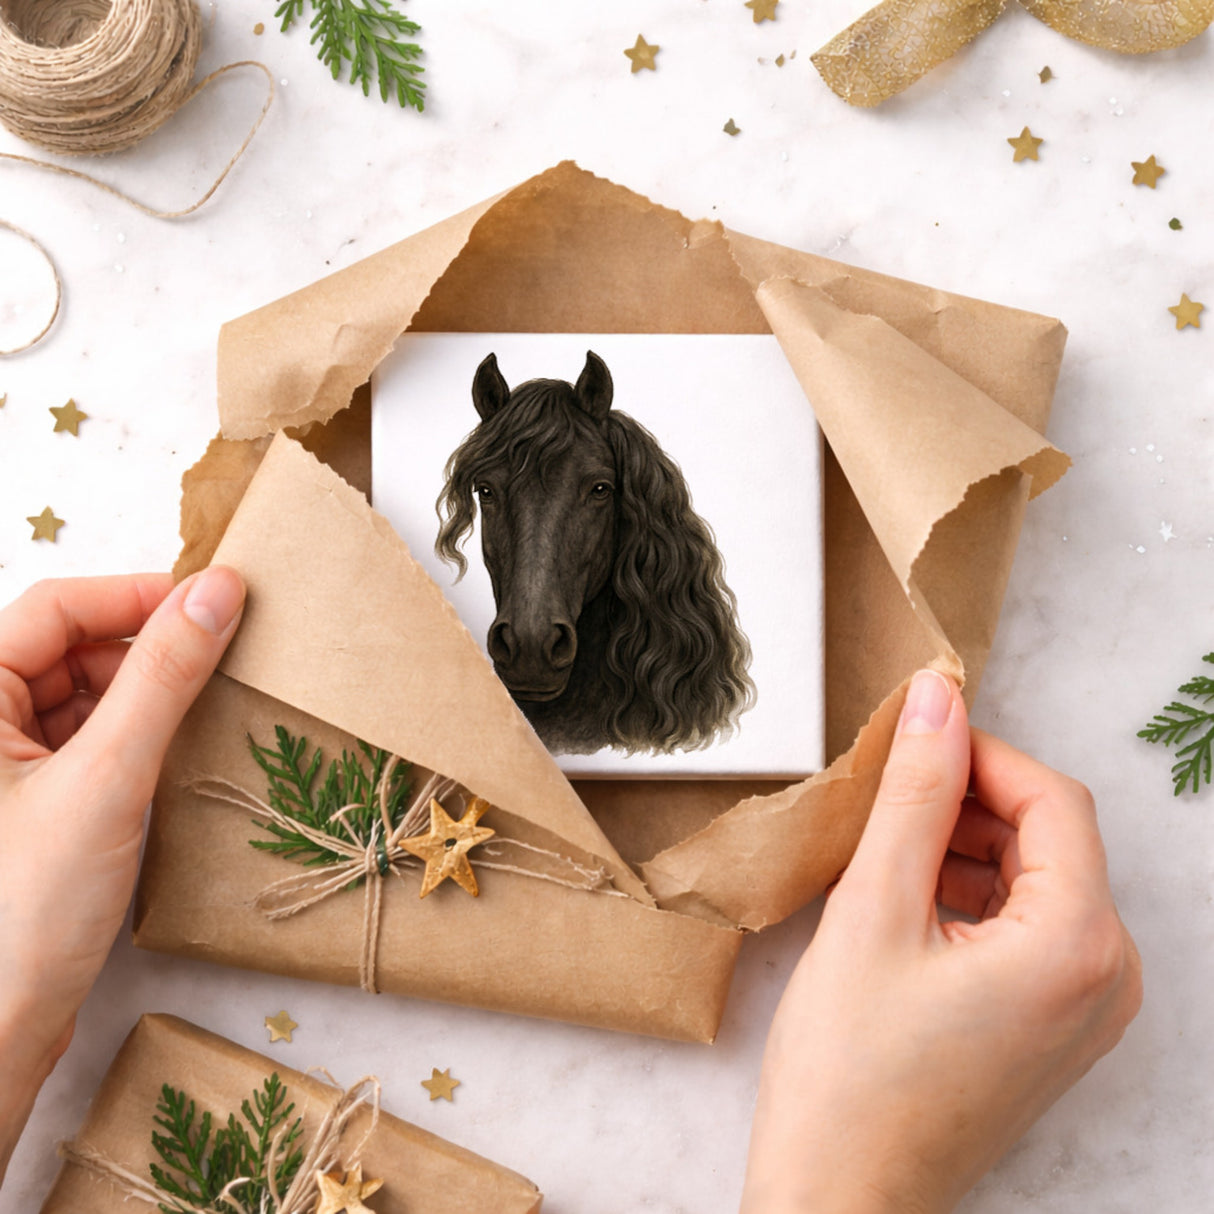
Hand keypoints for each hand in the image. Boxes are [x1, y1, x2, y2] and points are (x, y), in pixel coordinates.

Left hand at [0, 569, 244, 1181]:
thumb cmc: (22, 911)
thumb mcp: (107, 777)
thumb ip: (164, 676)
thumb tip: (217, 592)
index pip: (55, 608)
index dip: (135, 595)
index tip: (216, 600)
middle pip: (70, 647)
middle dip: (147, 645)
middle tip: (225, 651)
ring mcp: (6, 767)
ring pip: (85, 694)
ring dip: (148, 691)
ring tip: (211, 702)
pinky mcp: (34, 804)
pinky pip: (92, 740)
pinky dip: (138, 735)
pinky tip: (180, 749)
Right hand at [741, 669, 1142, 1213]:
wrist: (840, 1197)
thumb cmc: (849, 1074)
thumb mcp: (873, 910)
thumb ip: (913, 794)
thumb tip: (937, 700)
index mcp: (1078, 946)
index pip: (1052, 799)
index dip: (979, 755)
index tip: (910, 740)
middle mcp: (1107, 979)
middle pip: (1049, 838)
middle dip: (967, 804)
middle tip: (882, 802)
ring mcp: (1086, 1010)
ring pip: (1034, 880)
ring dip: (963, 849)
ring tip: (881, 858)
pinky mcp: (1054, 1027)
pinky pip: (1028, 929)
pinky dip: (969, 898)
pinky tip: (902, 906)